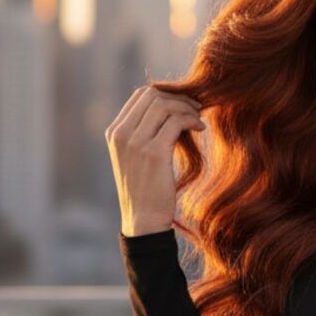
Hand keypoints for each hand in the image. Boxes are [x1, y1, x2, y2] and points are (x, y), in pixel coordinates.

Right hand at [105, 85, 205, 236]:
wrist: (144, 221)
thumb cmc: (146, 190)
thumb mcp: (136, 157)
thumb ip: (144, 132)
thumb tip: (171, 107)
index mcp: (114, 132)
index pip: (140, 95)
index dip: (166, 94)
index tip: (183, 104)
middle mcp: (121, 134)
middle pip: (153, 95)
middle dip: (178, 97)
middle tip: (196, 109)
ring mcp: (135, 142)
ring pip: (165, 105)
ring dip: (187, 108)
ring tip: (198, 119)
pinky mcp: (153, 153)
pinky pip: (176, 121)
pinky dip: (192, 120)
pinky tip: (200, 129)